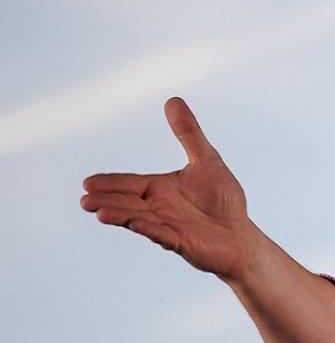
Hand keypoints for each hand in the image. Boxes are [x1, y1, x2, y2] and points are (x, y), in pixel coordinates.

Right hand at [81, 98, 255, 280]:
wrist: (241, 234)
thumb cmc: (223, 200)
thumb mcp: (206, 160)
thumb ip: (188, 133)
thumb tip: (173, 99)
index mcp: (159, 189)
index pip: (130, 183)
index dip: (110, 183)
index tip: (87, 183)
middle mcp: (159, 208)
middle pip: (128, 203)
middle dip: (107, 201)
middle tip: (85, 200)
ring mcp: (169, 227)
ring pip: (141, 221)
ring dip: (121, 216)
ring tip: (100, 213)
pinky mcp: (184, 244)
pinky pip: (166, 236)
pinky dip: (152, 231)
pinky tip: (136, 225)